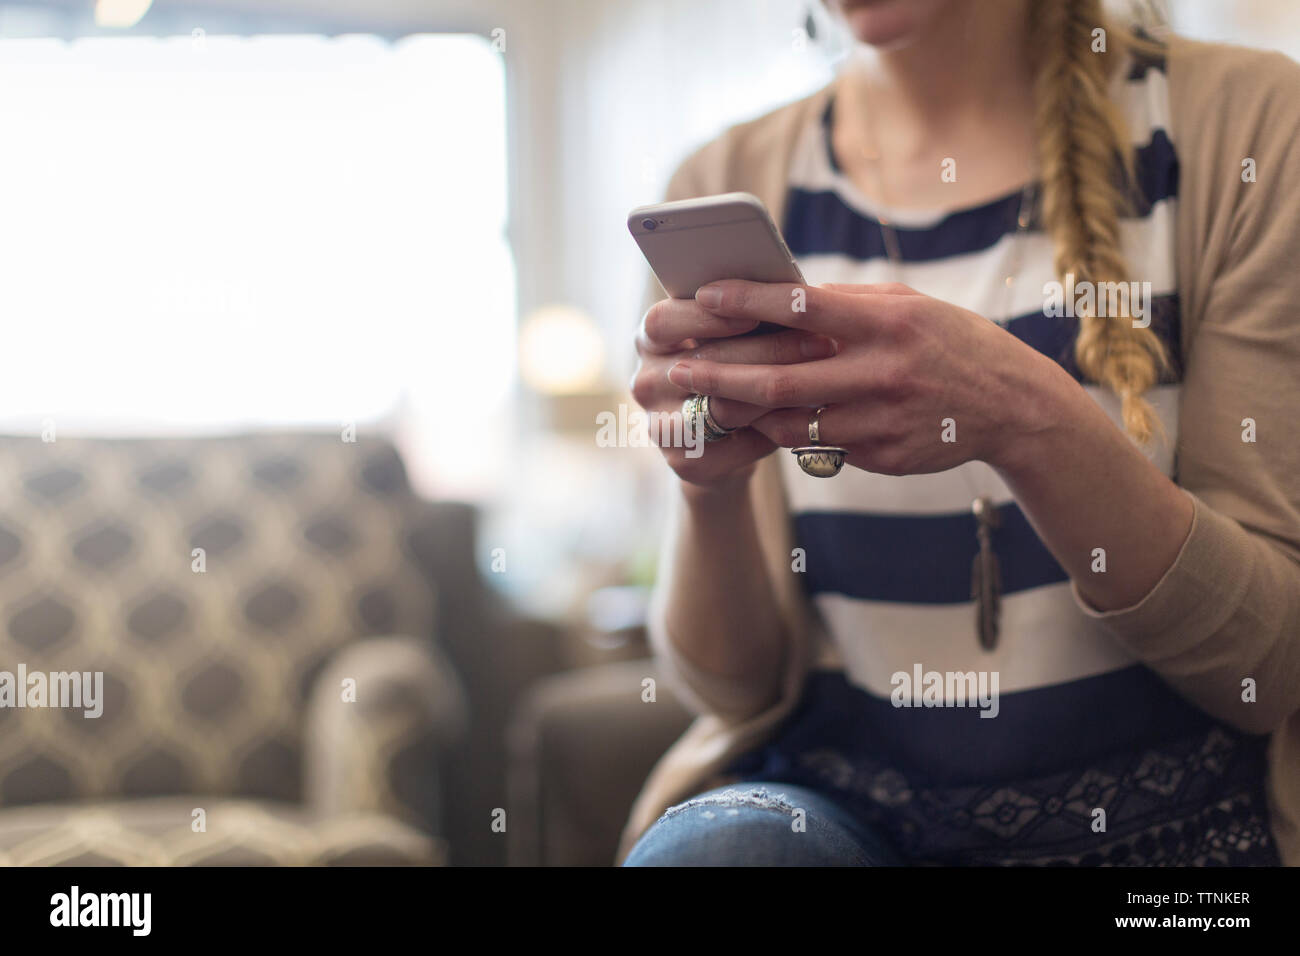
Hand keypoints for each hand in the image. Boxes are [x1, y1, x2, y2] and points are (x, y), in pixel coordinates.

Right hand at [631, 294, 837, 490]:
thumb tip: (791, 291)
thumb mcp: (729, 335)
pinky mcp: (684, 462)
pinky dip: (775, 430)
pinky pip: (737, 445)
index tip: (754, 312)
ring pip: (722, 407)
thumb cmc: (735, 367)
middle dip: (769, 350)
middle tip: (821, 342)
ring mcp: (660, 426)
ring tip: (823, 379)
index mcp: (650, 339)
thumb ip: (744, 314)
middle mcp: (646, 381)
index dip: (707, 317)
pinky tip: (807, 418)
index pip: (664, 322)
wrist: (721, 442)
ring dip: (777, 394)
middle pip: (703, 364)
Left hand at [664, 280, 1070, 475]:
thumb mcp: (906, 306)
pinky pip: (819, 447)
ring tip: (708, 402)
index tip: (702, 297)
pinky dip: (787, 434)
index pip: (801, 306)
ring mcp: (880, 421)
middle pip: (779, 381)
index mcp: (885, 322)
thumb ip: (844, 304)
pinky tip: (763, 424)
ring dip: (744, 415)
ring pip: (790, 424)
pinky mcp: (881, 457)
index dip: (745, 302)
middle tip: (679, 374)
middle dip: (719, 378)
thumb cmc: (948, 342)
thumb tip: (775, 293)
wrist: (1010, 405)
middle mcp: (881, 372)